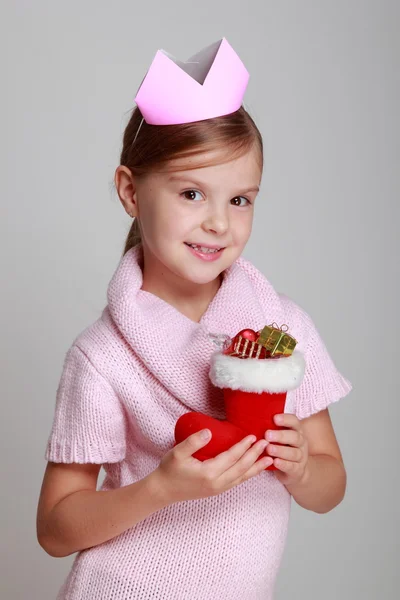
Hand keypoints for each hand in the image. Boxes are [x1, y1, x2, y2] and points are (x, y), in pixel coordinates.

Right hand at [155, 430, 272, 503]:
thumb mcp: (177, 453)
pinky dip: (248, 474)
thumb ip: (193, 442)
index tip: (252, 436)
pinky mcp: (217, 490)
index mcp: (208, 473)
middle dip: (255, 455)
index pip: (231, 457)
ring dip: (256, 467)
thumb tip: (209, 432)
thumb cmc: (169, 470)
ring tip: (270, 459)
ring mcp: (218, 488)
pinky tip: (254, 468)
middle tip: (266, 443)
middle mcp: (216, 483)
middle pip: (241, 468)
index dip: (243, 446)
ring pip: (242, 477)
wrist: (163, 491)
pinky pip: (237, 481)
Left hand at [265, 413, 308, 485]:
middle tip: (267, 435)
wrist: (294, 470)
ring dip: (280, 450)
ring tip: (269, 449)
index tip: (274, 418)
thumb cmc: (282, 448)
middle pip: (295, 437)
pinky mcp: (298, 469)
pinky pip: (292, 466)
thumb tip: (254, 421)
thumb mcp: (279, 438)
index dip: (285, 419)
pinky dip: (283, 464)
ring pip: (294, 453)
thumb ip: (271, 429)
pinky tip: (275, 462)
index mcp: (296, 431)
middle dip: (280, 436)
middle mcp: (301, 442)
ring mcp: (301, 456)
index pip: (294, 422)